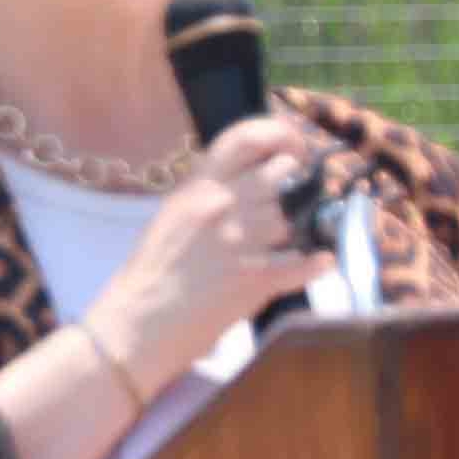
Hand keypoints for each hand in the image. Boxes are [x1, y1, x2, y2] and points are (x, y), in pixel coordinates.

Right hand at [89, 116, 332, 392]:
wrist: (138, 325)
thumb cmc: (149, 274)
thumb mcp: (171, 216)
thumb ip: (209, 194)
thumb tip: (248, 182)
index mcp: (197, 187)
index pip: (246, 137)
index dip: (280, 134)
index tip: (294, 145)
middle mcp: (222, 205)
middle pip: (282, 172)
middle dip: (294, 181)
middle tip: (297, 192)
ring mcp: (242, 241)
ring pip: (291, 218)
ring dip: (292, 230)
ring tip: (278, 243)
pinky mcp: (257, 279)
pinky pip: (304, 263)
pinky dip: (316, 263)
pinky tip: (320, 262)